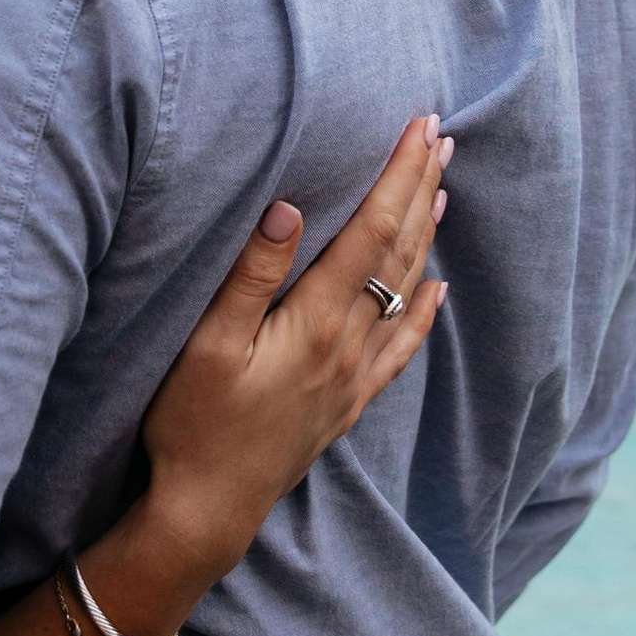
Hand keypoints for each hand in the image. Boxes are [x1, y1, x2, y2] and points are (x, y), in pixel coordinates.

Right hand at [131, 117, 448, 597]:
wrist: (209, 509)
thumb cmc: (193, 424)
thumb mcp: (207, 345)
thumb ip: (250, 275)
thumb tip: (289, 208)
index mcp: (317, 321)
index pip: (372, 231)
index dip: (399, 175)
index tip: (420, 127)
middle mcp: (348, 345)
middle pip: (399, 252)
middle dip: (421, 190)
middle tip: (441, 139)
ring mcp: (353, 377)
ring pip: (406, 292)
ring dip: (425, 235)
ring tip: (440, 189)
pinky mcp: (347, 402)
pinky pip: (401, 348)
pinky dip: (423, 312)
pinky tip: (437, 290)